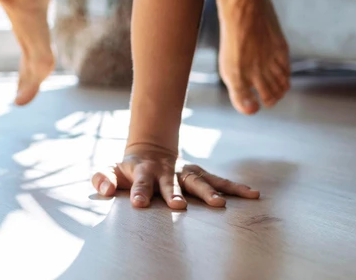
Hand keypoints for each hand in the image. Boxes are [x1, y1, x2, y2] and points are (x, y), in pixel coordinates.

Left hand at [90, 144, 259, 208]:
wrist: (150, 149)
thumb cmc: (129, 168)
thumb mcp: (111, 169)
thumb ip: (103, 178)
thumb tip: (103, 189)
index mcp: (144, 171)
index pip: (141, 182)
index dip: (140, 192)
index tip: (138, 204)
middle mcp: (167, 171)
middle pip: (172, 182)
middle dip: (176, 194)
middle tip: (178, 206)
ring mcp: (185, 172)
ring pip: (198, 181)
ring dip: (208, 192)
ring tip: (220, 205)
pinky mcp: (199, 175)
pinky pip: (219, 181)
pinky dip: (235, 188)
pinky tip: (252, 194)